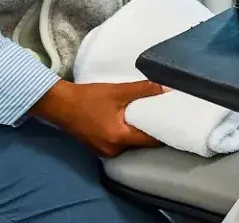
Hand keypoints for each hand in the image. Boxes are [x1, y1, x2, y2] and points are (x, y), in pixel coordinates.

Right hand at [31, 80, 164, 157]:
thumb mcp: (118, 91)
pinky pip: (121, 142)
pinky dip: (128, 133)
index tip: (178, 121)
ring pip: (131, 144)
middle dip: (154, 131)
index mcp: (119, 138)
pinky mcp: (99, 147)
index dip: (165, 131)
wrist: (60, 104)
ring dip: (140, 132)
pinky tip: (133, 121)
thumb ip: (144, 89)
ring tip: (153, 117)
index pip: (151, 140)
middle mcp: (113, 150)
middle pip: (142, 144)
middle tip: (168, 117)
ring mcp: (104, 151)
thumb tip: (168, 87)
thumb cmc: (88, 98)